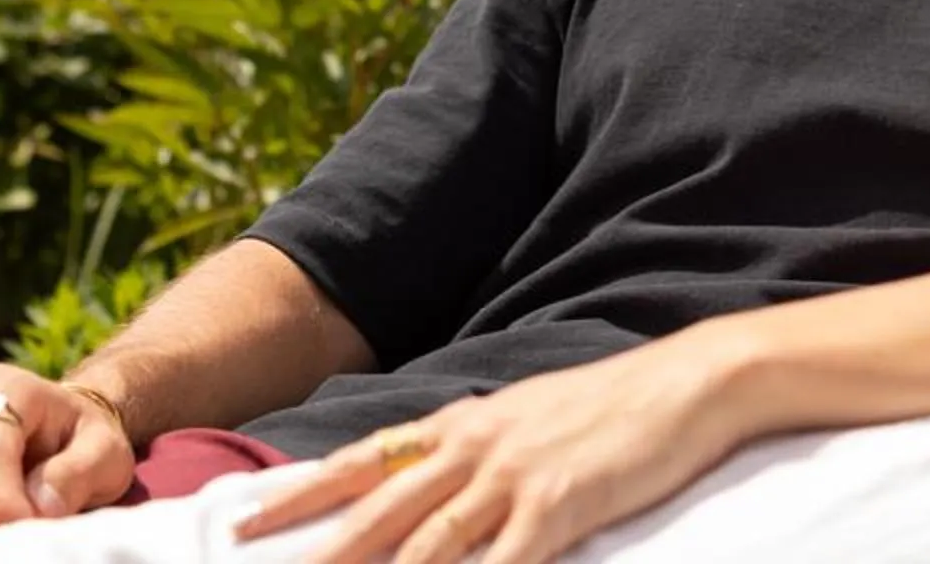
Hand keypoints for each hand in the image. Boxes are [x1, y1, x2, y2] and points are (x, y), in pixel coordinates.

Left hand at [230, 342, 743, 563]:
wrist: (685, 383)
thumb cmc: (612, 406)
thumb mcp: (528, 417)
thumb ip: (476, 448)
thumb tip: (434, 473)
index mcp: (462, 424)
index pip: (363, 462)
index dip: (301, 492)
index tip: (244, 519)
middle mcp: (473, 447)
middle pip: (376, 509)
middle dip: (315, 550)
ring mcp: (512, 478)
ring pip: (424, 545)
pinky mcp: (556, 508)